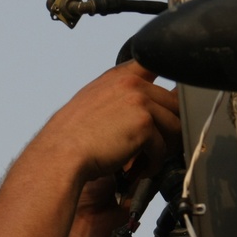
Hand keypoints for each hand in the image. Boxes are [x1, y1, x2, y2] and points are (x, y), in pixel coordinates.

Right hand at [38, 61, 180, 184]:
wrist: (62, 153)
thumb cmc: (72, 136)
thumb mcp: (93, 101)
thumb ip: (120, 96)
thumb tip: (144, 108)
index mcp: (119, 76)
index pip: (156, 66)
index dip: (167, 88)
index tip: (166, 109)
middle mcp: (131, 83)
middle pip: (173, 103)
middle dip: (169, 128)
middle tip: (156, 148)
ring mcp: (140, 102)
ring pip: (174, 125)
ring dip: (165, 147)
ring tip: (148, 160)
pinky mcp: (144, 125)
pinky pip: (163, 147)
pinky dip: (154, 163)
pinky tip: (140, 169)